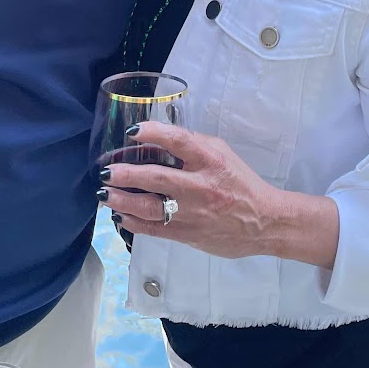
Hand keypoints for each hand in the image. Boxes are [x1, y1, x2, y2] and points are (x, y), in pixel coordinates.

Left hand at [99, 121, 282, 258]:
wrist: (264, 221)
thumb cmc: (240, 182)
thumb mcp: (223, 154)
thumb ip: (194, 145)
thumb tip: (159, 138)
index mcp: (211, 160)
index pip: (179, 140)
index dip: (153, 133)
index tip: (132, 132)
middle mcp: (200, 186)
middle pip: (156, 177)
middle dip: (126, 174)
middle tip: (105, 171)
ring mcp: (193, 213)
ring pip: (150, 207)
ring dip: (122, 201)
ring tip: (104, 194)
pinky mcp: (189, 234)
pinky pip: (155, 229)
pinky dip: (134, 222)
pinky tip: (120, 216)